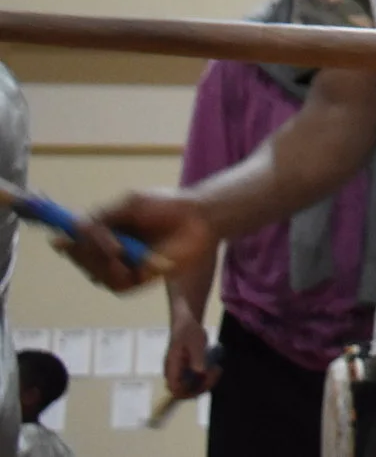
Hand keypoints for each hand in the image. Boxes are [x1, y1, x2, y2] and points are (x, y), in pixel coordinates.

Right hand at [56, 191, 214, 292]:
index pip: (74, 240)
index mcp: (105, 228)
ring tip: (120, 253)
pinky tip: (128, 267)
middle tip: (103, 245)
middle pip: (81, 260)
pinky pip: (117, 285)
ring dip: (104, 265)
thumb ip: (102, 217)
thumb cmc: (167, 206)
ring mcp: (122, 266)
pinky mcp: (138, 280)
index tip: (60, 241)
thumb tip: (72, 228)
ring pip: (96, 274)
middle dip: (87, 254)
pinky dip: (119, 276)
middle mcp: (109, 249)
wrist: (199, 219)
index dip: (67, 243)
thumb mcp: (130, 204)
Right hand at [164, 313, 218, 398]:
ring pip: (193, 387)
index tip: (204, 383)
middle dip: (202, 386)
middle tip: (216, 371)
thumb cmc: (188, 330)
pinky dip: (207, 378)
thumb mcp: (195, 341)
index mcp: (172, 368)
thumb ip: (196, 356)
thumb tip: (199, 372)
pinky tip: (216, 368)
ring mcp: (182, 372)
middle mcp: (175, 374)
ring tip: (217, 369)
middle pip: (185, 391)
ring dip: (207, 382)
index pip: (175, 389)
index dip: (188, 392)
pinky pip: (197, 380)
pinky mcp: (189, 370)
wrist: (187, 322)